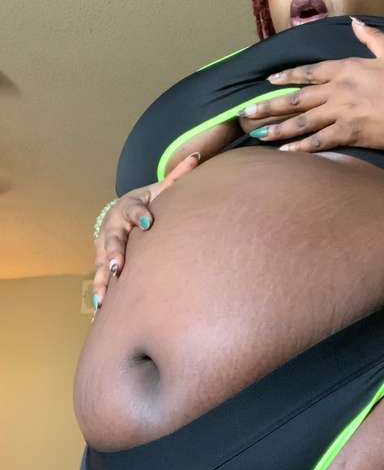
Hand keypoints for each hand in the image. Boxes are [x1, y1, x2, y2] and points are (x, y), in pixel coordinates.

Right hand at [92, 152, 201, 312]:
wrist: (119, 212)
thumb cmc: (147, 203)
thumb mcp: (159, 190)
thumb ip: (177, 177)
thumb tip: (198, 156)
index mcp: (128, 206)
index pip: (133, 209)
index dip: (140, 214)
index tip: (149, 222)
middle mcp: (113, 227)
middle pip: (112, 240)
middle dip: (114, 252)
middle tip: (119, 265)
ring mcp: (104, 247)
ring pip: (101, 264)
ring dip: (102, 281)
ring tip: (104, 299)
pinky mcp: (102, 263)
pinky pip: (101, 280)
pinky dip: (101, 295)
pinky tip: (102, 313)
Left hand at [238, 18, 383, 152]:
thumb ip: (372, 37)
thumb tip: (356, 22)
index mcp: (348, 67)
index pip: (309, 71)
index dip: (286, 77)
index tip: (268, 81)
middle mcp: (339, 88)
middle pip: (296, 97)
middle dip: (268, 105)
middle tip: (245, 113)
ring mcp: (342, 112)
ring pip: (301, 121)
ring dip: (277, 129)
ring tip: (257, 135)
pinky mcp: (350, 133)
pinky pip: (318, 141)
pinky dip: (300, 147)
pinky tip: (284, 152)